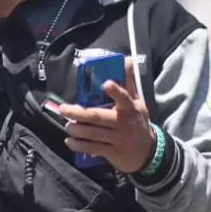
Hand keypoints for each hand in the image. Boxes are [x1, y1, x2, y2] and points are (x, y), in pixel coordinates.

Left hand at [57, 59, 156, 173]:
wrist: (147, 152)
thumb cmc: (137, 122)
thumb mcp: (137, 102)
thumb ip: (128, 82)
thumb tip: (127, 60)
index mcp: (130, 108)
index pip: (123, 97)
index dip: (115, 90)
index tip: (106, 83)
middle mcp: (123, 123)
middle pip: (98, 116)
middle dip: (78, 113)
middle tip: (64, 109)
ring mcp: (118, 139)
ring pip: (93, 133)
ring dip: (77, 129)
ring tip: (67, 126)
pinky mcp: (112, 152)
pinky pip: (93, 148)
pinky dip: (80, 145)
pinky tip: (70, 141)